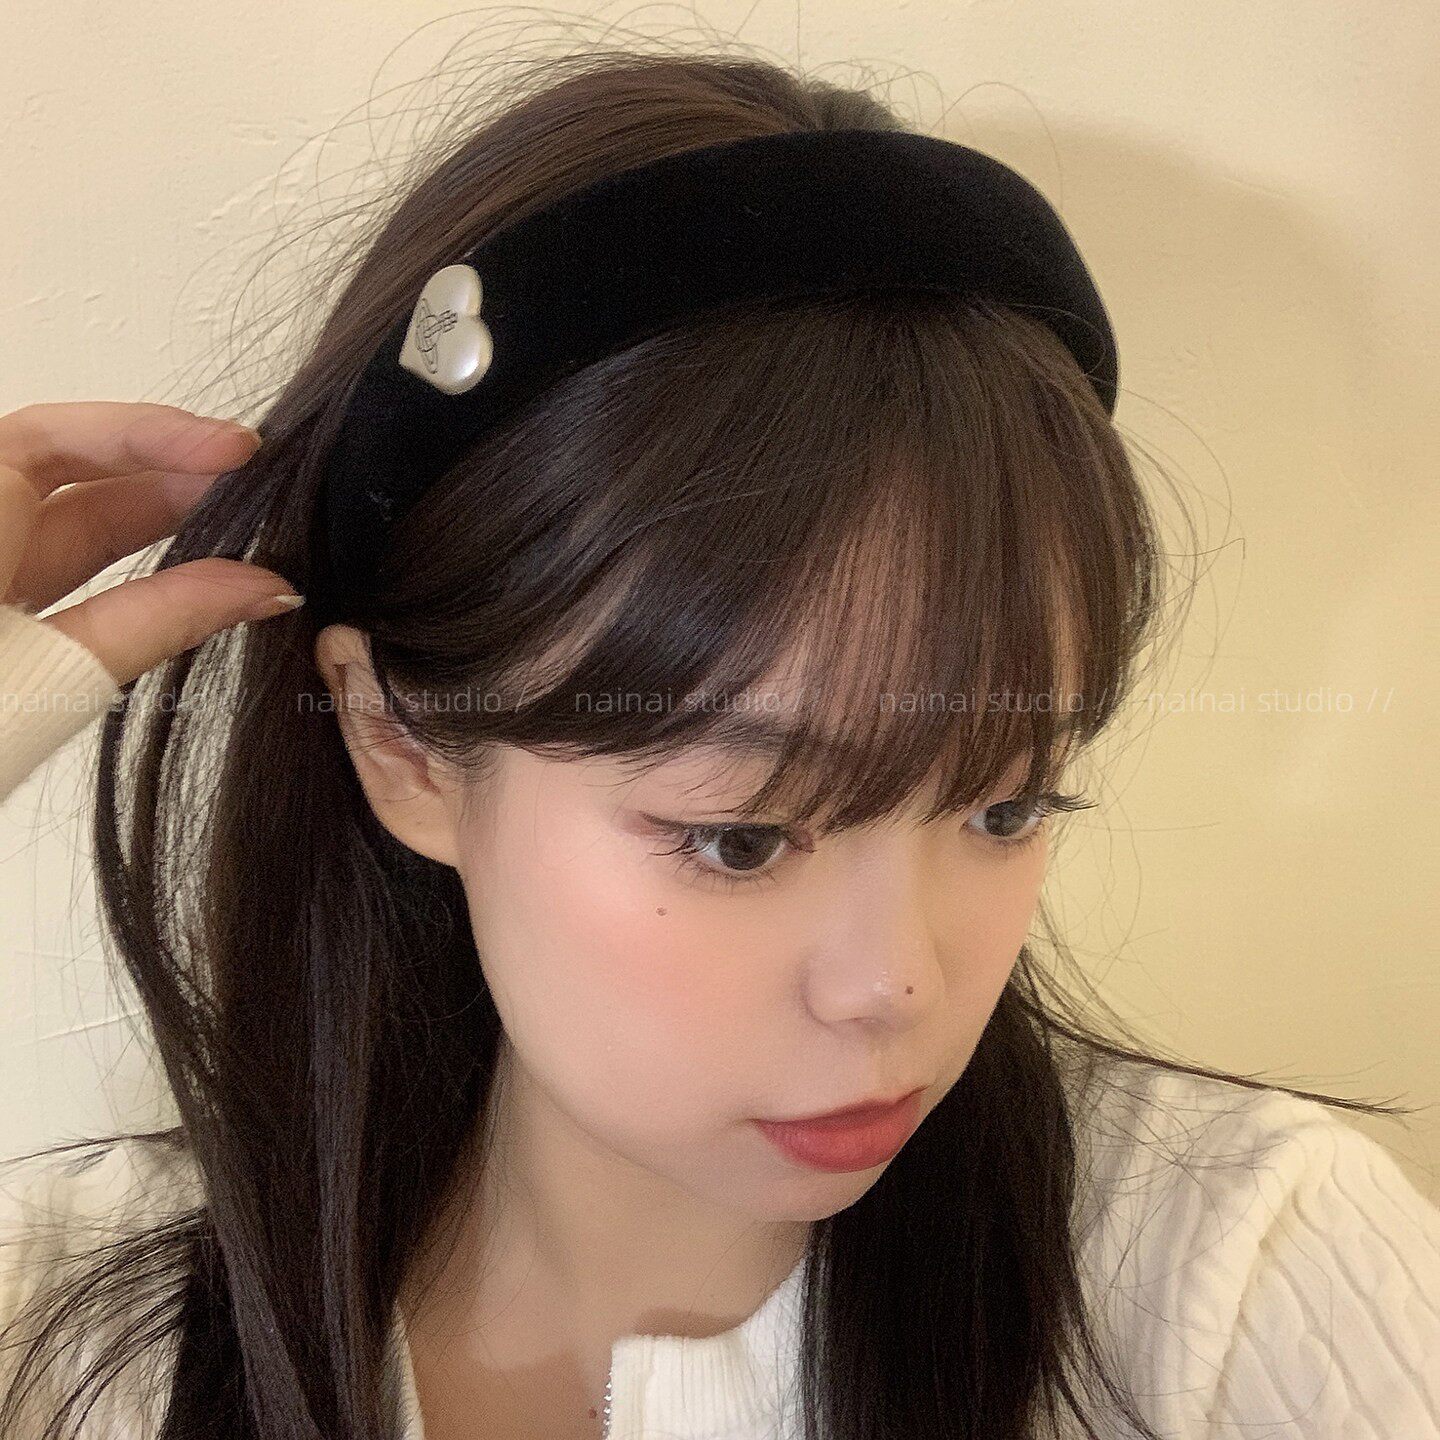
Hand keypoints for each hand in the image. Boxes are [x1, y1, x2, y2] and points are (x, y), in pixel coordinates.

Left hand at [0, 400, 304, 686]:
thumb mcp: (49, 669)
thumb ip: (156, 622)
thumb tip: (265, 589)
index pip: (54, 435)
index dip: (152, 432)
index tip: (234, 450)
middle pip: (74, 468)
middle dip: (170, 470)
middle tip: (253, 479)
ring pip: (78, 520)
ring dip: (165, 518)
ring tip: (242, 521)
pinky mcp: (8, 618)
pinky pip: (76, 573)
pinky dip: (144, 572)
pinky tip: (205, 575)